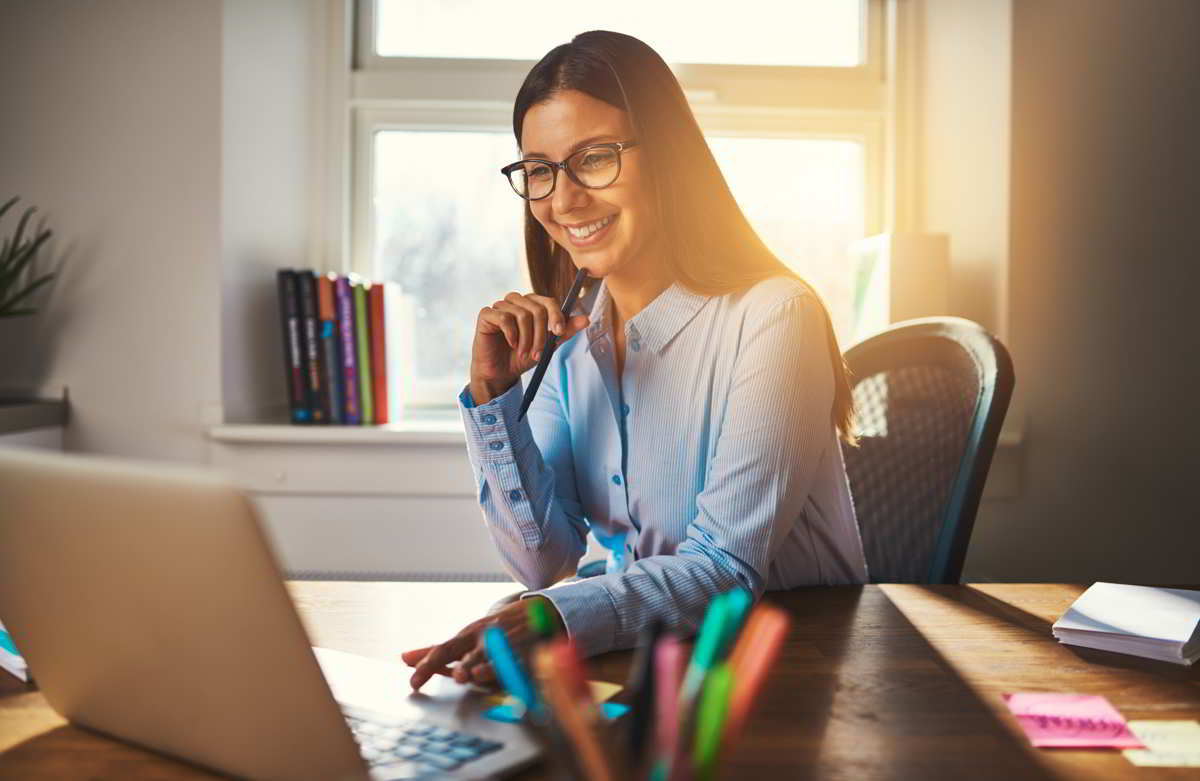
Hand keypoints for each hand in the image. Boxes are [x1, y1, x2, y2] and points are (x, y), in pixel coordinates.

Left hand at [401, 597, 562, 690]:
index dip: (429, 665)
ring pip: (497, 656)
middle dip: (465, 664)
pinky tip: (512, 676)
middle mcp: (487, 638)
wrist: (537, 611)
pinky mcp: (530, 651)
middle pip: (472, 653)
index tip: (413, 683)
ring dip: (487, 666)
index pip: (444, 650)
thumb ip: (436, 652)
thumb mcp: (465, 638)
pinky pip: (523, 661)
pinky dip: (517, 668)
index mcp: (468, 636)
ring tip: (476, 675)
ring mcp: (509, 643)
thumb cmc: (494, 630)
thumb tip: (404, 658)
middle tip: (457, 676)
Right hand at [469, 291, 589, 403]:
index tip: (558, 333)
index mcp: (532, 305)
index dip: (556, 316)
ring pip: (521, 314)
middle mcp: (517, 302)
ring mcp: (500, 306)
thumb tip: (586, 319)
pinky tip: (511, 344)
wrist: (501, 373)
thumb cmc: (523, 357)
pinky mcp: (486, 314)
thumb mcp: (547, 345)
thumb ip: (564, 331)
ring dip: (526, 338)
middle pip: (537, 308)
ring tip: (524, 353)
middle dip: (541, 334)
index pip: (549, 302)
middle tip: (537, 354)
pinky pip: (504, 317)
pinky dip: (511, 334)